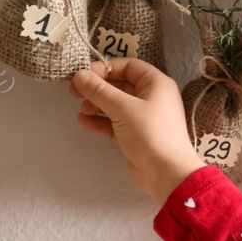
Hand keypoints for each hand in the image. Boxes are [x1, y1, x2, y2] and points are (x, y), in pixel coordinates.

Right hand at [70, 59, 205, 204]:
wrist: (167, 174)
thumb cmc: (150, 134)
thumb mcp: (123, 108)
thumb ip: (100, 91)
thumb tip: (79, 75)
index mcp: (156, 84)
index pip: (128, 66)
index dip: (105, 68)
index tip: (84, 74)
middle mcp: (152, 97)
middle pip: (120, 85)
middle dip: (97, 88)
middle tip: (74, 91)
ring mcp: (144, 117)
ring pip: (116, 104)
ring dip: (97, 104)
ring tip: (83, 110)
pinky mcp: (136, 135)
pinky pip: (115, 122)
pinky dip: (101, 121)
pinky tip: (84, 121)